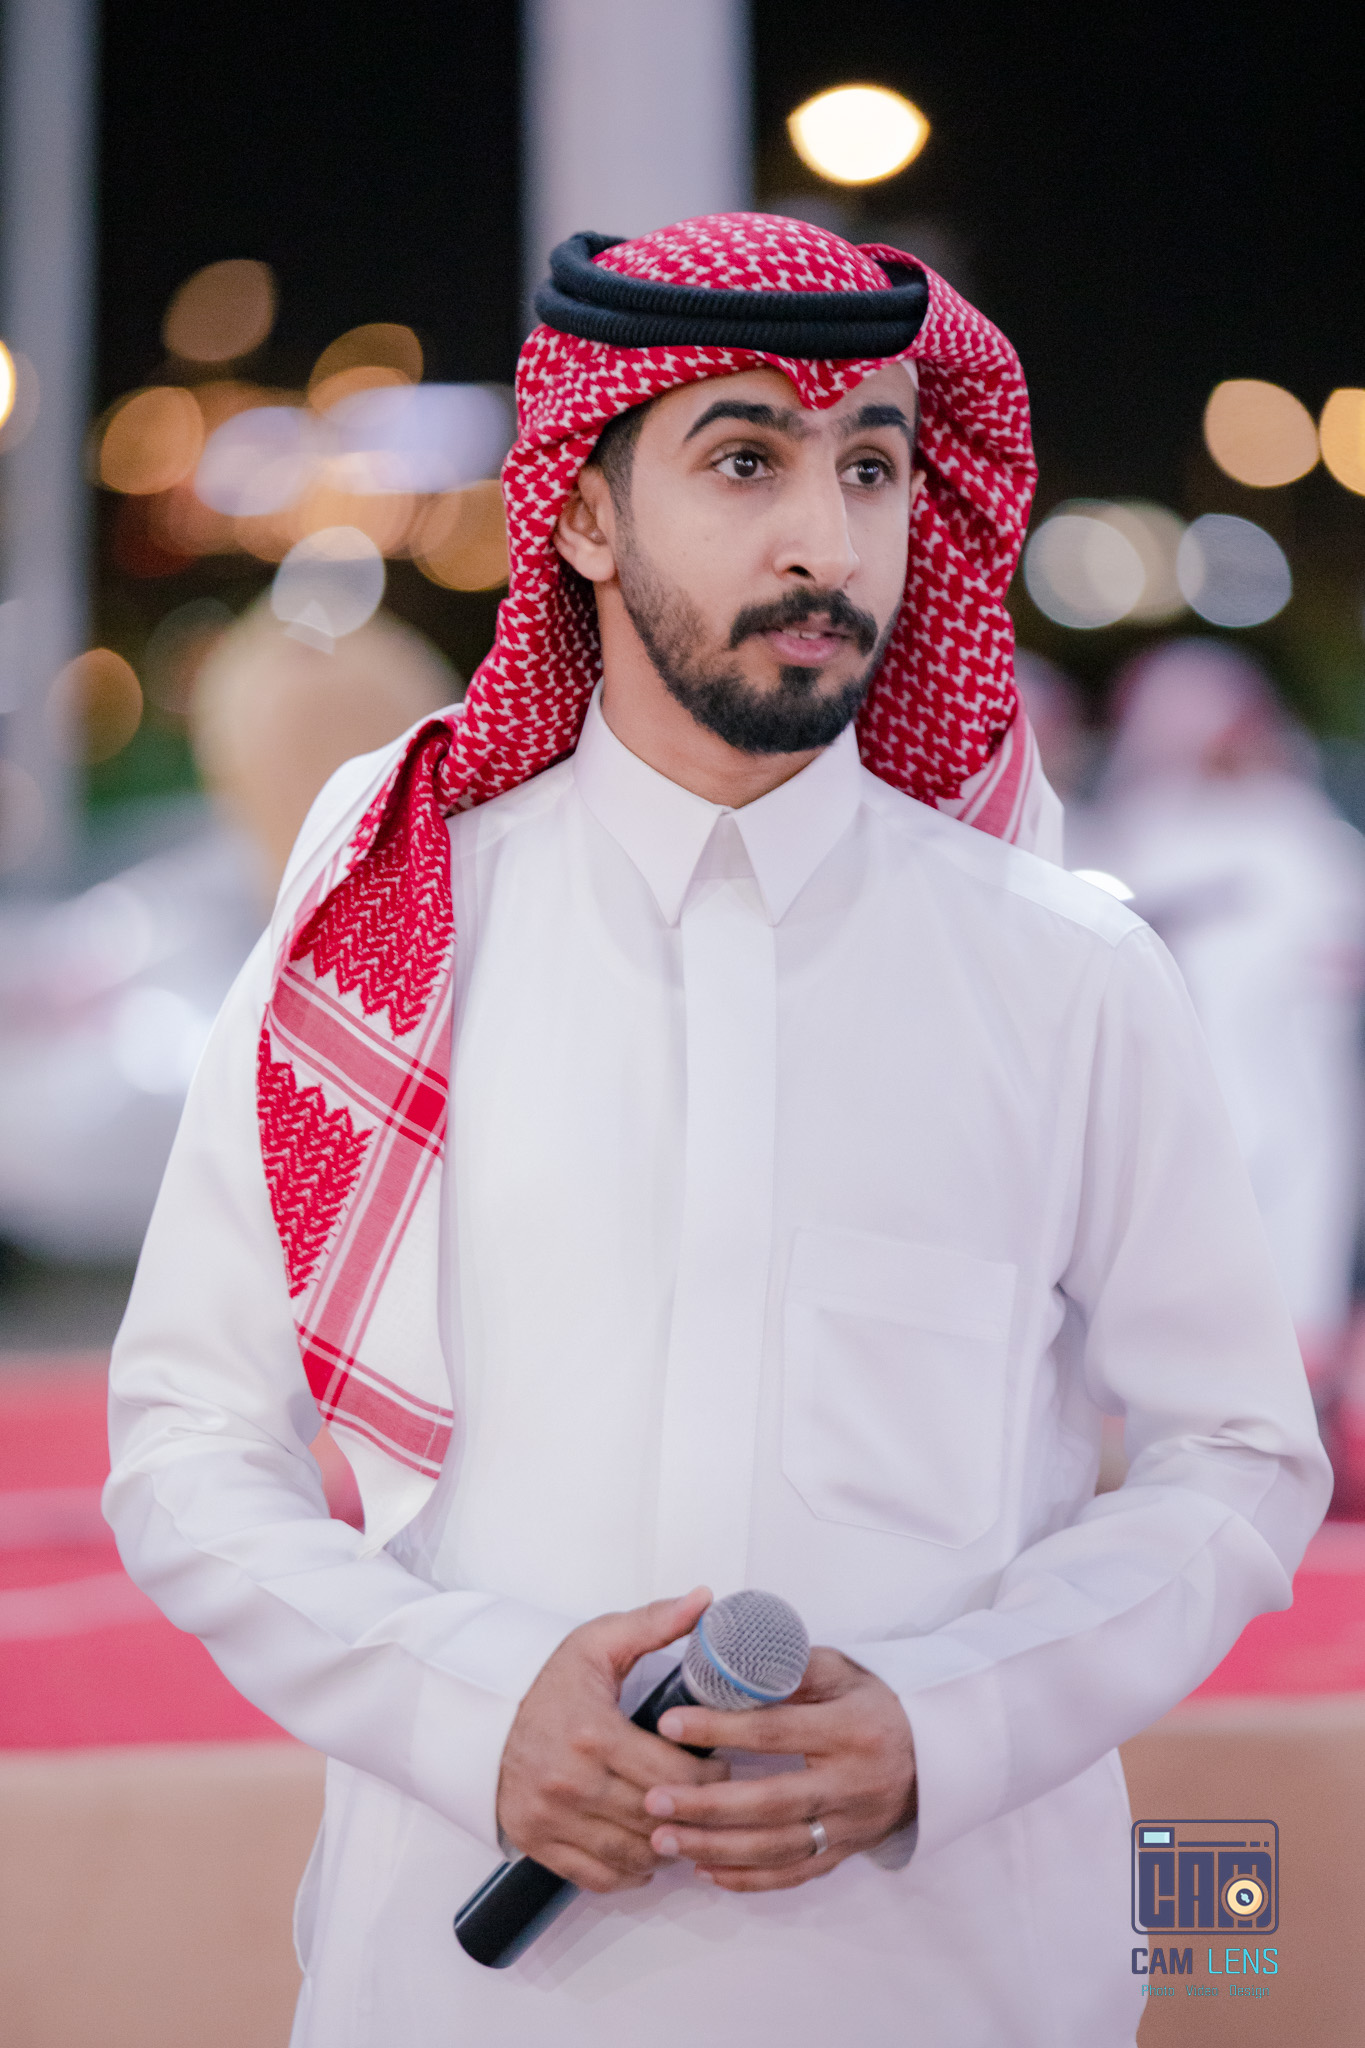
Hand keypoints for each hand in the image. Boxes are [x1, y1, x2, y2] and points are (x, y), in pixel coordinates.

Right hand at [496, 1587, 729, 1893]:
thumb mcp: (599, 1642)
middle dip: (696, 1811)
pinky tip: (647, 1850)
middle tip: (713, 1798)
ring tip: (684, 1823)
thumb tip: (704, 1600)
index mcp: (593, 1734)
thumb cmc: (545, 1679)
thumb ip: (655, 1623)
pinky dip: (631, 1872)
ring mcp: (551, 1818)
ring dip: (668, 1845)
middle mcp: (571, 1783)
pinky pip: (598, 1876)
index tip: (721, 1767)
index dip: (711, 1777)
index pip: (674, 1776)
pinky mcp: (538, 1842)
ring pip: (634, 1854)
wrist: (479, 1709)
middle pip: (658, 1818)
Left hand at [641, 1647, 915, 1891]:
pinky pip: (791, 1874)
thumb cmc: (874, 1706)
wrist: (932, 1758)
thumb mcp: (841, 1672)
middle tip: (654, 1799)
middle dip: (708, 1805)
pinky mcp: (844, 1854)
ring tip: (664, 1838)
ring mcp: (849, 1826)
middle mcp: (851, 1784)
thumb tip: (728, 1666)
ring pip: (777, 1848)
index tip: (670, 1723)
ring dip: (716, 1847)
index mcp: (849, 1730)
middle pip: (771, 1802)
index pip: (775, 1731)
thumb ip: (790, 1671)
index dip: (721, 1728)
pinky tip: (704, 1868)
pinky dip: (746, 1878)